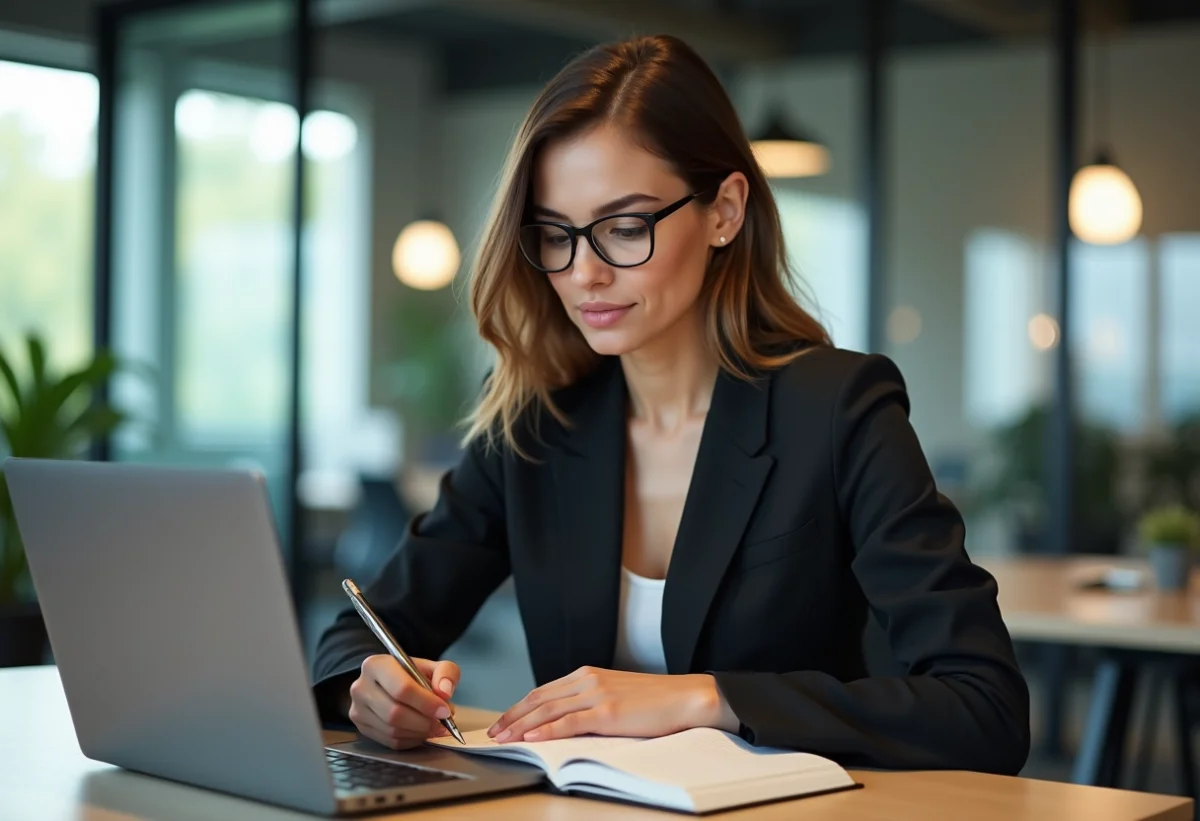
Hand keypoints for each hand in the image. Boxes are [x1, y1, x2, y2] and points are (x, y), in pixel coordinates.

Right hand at [348, 654, 459, 749]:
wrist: (387, 684)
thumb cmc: (411, 675)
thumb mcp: (432, 666)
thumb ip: (445, 673)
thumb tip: (444, 691)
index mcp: (376, 665)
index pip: (402, 688)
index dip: (426, 703)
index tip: (445, 711)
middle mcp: (361, 687)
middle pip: (395, 713)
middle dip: (423, 721)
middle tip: (441, 722)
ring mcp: (357, 709)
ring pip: (392, 730)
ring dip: (419, 732)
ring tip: (434, 726)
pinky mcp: (361, 728)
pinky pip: (389, 742)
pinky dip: (410, 740)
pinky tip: (420, 732)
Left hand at [487, 667, 737, 742]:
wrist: (687, 697)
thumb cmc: (656, 701)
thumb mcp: (616, 694)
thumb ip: (591, 701)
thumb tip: (567, 719)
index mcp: (588, 674)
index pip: (543, 691)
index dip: (519, 707)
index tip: (503, 721)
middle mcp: (588, 679)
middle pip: (539, 699)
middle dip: (512, 717)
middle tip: (493, 733)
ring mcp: (597, 694)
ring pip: (548, 710)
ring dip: (521, 726)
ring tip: (503, 738)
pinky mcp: (607, 712)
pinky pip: (569, 722)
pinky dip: (546, 731)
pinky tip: (531, 738)